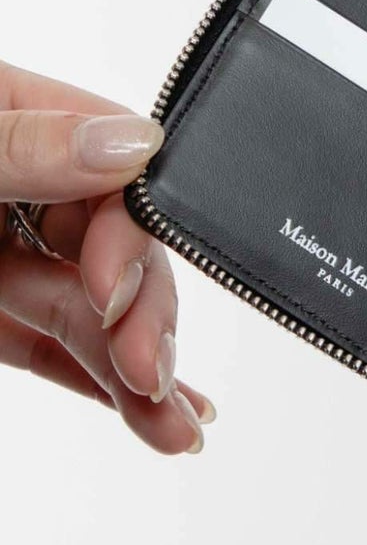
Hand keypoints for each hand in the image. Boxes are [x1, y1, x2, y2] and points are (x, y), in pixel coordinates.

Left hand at [0, 59, 213, 452]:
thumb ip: (22, 146)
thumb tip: (134, 141)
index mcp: (15, 117)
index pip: (115, 170)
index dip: (132, 235)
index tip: (113, 291)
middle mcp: (19, 186)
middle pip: (118, 252)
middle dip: (144, 318)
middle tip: (150, 376)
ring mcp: (1, 253)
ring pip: (92, 315)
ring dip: (137, 372)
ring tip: (171, 426)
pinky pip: (54, 349)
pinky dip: (98, 383)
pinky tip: (151, 412)